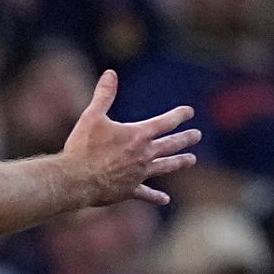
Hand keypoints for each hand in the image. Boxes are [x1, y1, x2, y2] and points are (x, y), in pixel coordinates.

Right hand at [61, 70, 198, 206]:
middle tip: (197, 135)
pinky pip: (146, 194)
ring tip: (191, 160)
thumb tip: (110, 74)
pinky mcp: (130, 190)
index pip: (165, 123)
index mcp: (137, 135)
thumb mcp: (91, 117)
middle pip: (171, 145)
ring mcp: (139, 174)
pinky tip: (165, 200)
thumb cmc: (83, 147)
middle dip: (185, 139)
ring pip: (165, 167)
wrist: (76, 179)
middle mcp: (144, 155)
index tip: (189, 112)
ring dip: (179, 162)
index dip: (179, 115)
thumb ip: (103, 96)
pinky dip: (156, 197)